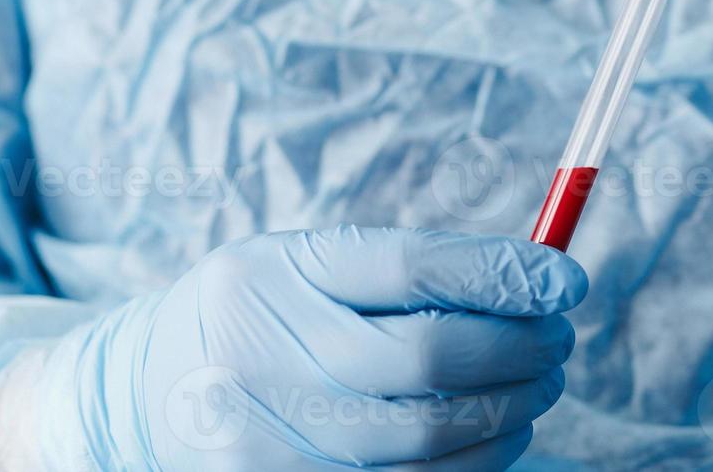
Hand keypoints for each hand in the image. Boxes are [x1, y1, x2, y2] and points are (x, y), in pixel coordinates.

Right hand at [41, 227, 584, 469]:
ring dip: (509, 412)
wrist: (145, 395)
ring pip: (427, 438)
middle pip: (427, 357)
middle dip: (519, 347)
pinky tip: (498, 434)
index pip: (411, 267)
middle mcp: (263, 353)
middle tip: (558, 339)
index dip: (503, 273)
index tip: (566, 278)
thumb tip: (535, 277)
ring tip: (539, 385)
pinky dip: (473, 465)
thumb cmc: (258, 312)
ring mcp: (265, 438)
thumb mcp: (309, 262)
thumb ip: (412, 265)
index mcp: (274, 271)